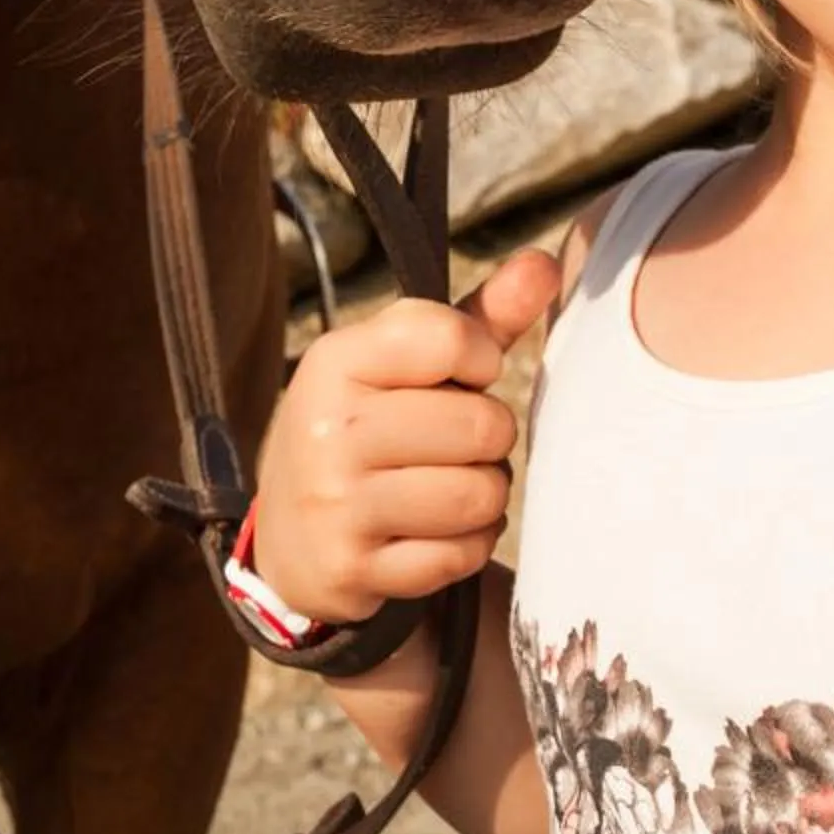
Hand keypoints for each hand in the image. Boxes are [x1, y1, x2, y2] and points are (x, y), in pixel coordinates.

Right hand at [251, 248, 558, 624]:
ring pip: (481, 495)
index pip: (454, 338)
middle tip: (457, 444)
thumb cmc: (368, 426)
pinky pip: (460, 555)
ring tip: (452, 485)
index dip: (482, 358)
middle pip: (483, 426)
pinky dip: (466, 544)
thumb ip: (478, 317)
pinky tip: (436, 531)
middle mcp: (329, 429)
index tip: (465, 374)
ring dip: (486, 493)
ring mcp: (336, 504)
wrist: (288, 536)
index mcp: (337, 360)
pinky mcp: (352, 569)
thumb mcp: (403, 363)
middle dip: (490, 437)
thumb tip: (545, 265)